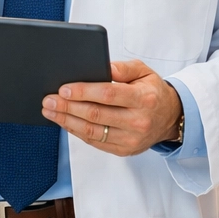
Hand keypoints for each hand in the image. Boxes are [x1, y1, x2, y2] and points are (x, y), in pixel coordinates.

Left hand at [41, 59, 181, 156]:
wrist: (170, 118)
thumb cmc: (152, 91)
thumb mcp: (144, 71)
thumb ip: (123, 68)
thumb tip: (102, 67)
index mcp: (143, 99)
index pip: (108, 94)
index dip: (83, 92)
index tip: (64, 89)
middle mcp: (138, 121)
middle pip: (96, 114)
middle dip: (68, 107)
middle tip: (49, 99)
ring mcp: (131, 139)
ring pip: (92, 132)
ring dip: (66, 121)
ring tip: (51, 111)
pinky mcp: (124, 150)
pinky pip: (95, 142)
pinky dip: (77, 132)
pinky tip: (65, 122)